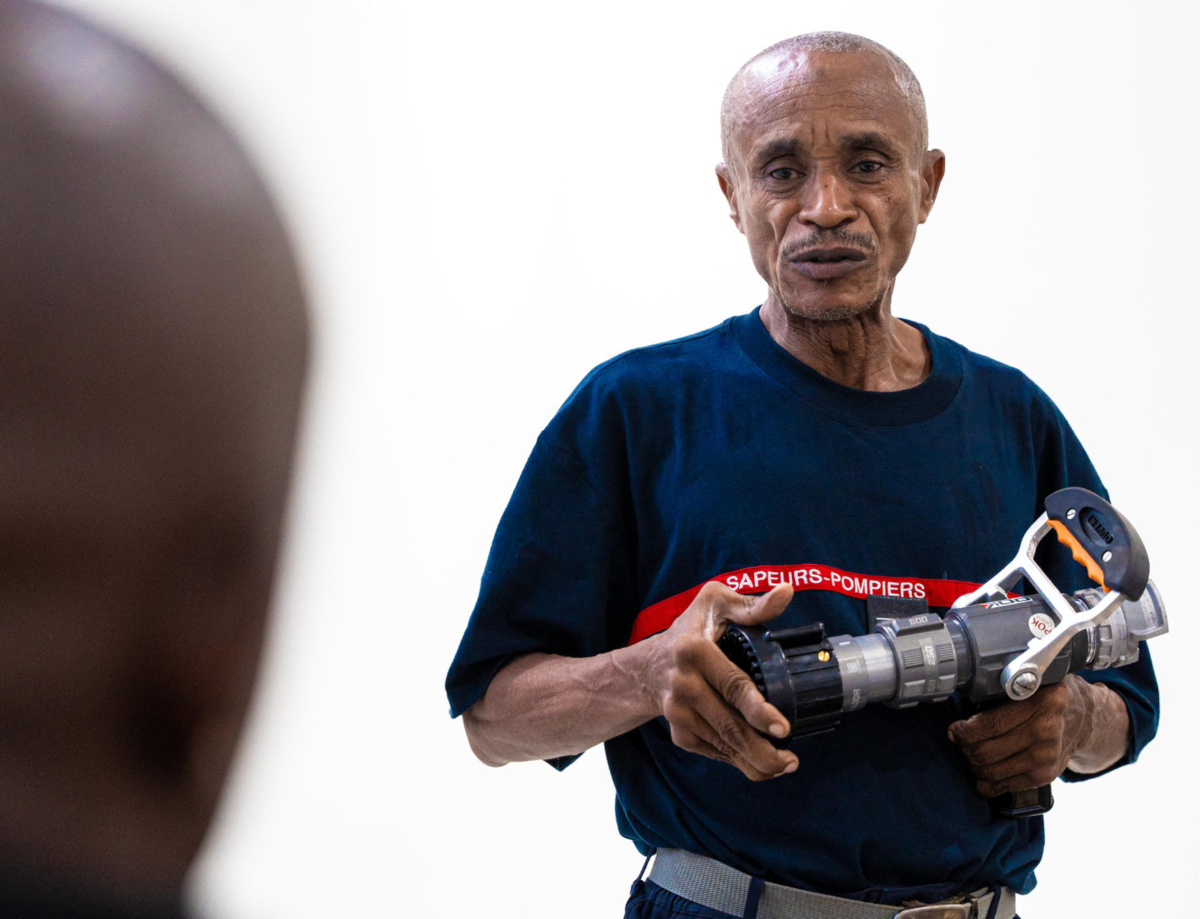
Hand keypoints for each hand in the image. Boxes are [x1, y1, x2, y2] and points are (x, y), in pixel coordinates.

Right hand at [644, 581, 797, 780]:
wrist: (647, 667)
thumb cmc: (690, 630)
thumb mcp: (715, 604)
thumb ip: (753, 604)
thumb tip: (786, 591)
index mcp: (694, 651)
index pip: (732, 685)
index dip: (759, 710)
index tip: (782, 728)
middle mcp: (682, 685)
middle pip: (729, 726)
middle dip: (763, 750)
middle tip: (791, 759)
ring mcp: (677, 712)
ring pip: (723, 745)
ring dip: (756, 761)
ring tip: (784, 764)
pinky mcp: (678, 732)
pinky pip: (713, 752)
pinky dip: (737, 761)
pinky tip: (758, 761)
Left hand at [947, 675, 1096, 797]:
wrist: (1084, 717)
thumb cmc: (1048, 696)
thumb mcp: (1031, 684)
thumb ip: (1003, 692)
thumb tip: (964, 713)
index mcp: (1041, 703)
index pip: (992, 724)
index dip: (966, 731)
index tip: (955, 730)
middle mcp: (1046, 731)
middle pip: (988, 750)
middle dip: (965, 748)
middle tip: (960, 741)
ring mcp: (1047, 756)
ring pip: (993, 770)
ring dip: (973, 765)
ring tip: (969, 754)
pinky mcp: (1046, 775)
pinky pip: (1006, 786)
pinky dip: (987, 783)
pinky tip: (981, 775)